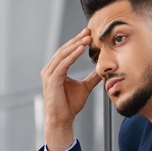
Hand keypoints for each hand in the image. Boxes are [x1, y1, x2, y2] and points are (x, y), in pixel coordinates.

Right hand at [41, 28, 102, 150]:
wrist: (62, 120)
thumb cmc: (70, 105)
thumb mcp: (85, 87)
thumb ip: (91, 78)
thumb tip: (102, 71)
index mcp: (56, 70)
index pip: (67, 51)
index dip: (77, 41)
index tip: (89, 33)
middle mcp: (50, 70)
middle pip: (64, 50)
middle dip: (77, 40)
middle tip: (89, 31)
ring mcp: (49, 74)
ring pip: (63, 54)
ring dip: (75, 45)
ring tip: (87, 38)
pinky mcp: (52, 80)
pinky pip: (63, 64)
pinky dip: (72, 55)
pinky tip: (81, 49)